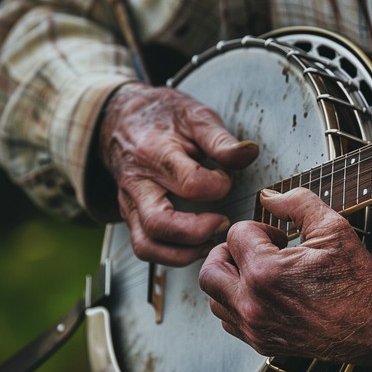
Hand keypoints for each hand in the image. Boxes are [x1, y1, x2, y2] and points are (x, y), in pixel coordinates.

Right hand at [100, 82, 258, 265]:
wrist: (122, 119)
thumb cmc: (162, 118)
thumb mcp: (194, 116)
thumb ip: (220, 139)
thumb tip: (249, 152)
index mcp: (154, 153)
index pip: (190, 183)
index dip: (218, 186)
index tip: (226, 179)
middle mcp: (137, 183)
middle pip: (159, 224)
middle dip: (198, 232)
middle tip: (223, 223)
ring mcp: (129, 203)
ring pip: (147, 245)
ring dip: (184, 253)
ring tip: (210, 240)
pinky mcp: (131, 216)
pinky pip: (146, 247)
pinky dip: (172, 254)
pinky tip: (196, 244)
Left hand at [199, 188, 371, 366]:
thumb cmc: (357, 280)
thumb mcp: (333, 229)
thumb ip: (296, 203)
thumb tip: (267, 196)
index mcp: (266, 273)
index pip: (235, 235)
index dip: (258, 228)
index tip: (279, 238)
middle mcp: (253, 304)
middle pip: (210, 268)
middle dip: (228, 250)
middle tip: (252, 248)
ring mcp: (255, 327)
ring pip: (214, 296)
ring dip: (228, 277)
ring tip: (256, 270)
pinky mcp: (260, 343)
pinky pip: (228, 319)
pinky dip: (234, 302)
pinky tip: (259, 293)